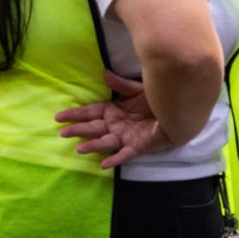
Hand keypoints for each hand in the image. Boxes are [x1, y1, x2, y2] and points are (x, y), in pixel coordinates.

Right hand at [55, 71, 176, 170]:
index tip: (59, 116)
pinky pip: (124, 154)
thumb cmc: (156, 101)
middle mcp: (115, 126)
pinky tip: (104, 164)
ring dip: (92, 146)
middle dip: (78, 130)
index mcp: (113, 111)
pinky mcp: (137, 146)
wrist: (179, 111)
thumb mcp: (138, 90)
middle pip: (93, 128)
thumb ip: (122, 85)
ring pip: (105, 142)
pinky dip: (114, 159)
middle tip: (63, 133)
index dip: (75, 114)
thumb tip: (105, 73)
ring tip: (79, 148)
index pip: (90, 113)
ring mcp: (125, 137)